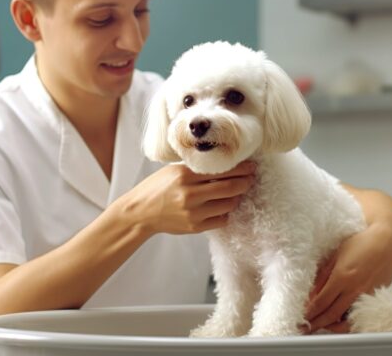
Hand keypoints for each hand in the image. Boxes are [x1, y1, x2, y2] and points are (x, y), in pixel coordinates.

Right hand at [111, 161, 255, 235]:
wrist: (140, 213)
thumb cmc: (157, 188)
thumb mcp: (173, 171)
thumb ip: (196, 168)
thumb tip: (225, 164)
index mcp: (185, 176)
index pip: (221, 170)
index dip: (240, 168)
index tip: (250, 166)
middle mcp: (190, 195)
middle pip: (230, 188)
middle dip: (245, 182)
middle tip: (251, 178)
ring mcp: (193, 213)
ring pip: (228, 204)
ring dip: (236, 197)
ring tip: (237, 191)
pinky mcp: (195, 227)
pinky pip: (221, 220)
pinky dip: (226, 212)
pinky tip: (224, 206)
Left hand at [304, 223, 391, 332]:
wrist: (386, 243)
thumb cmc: (360, 244)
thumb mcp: (336, 256)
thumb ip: (322, 276)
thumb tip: (311, 294)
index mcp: (342, 277)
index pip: (321, 302)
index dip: (309, 312)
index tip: (300, 317)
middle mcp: (355, 290)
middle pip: (331, 314)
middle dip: (315, 323)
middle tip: (304, 328)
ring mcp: (366, 296)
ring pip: (346, 320)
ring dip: (330, 327)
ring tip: (320, 327)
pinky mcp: (375, 299)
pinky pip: (358, 316)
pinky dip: (347, 322)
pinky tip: (338, 321)